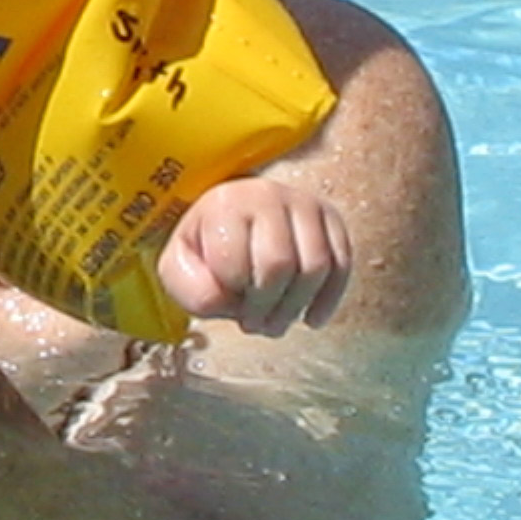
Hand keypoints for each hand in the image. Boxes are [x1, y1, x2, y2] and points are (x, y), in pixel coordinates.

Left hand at [156, 176, 351, 337]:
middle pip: (279, 265)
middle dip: (267, 308)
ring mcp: (304, 203)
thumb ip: (191, 290)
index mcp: (224, 204)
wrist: (234, 217)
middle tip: (255, 325)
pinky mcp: (331, 218)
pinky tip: (311, 320)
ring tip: (276, 323)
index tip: (229, 308)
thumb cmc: (206, 248)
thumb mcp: (179, 268)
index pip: (236, 264)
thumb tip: (227, 301)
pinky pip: (341, 265)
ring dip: (296, 307)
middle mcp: (267, 194)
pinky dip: (328, 300)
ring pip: (315, 267)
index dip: (233, 299)